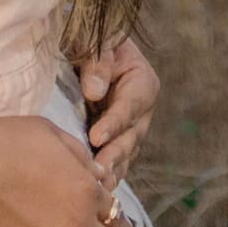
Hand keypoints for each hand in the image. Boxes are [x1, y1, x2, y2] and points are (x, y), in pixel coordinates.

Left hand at [82, 35, 158, 189]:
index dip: (113, 123)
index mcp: (143, 82)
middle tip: (98, 171)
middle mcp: (142, 110)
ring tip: (98, 185)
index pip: (129, 106)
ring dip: (113, 169)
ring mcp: (131, 128)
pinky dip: (108, 172)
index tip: (96, 137)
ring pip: (125, 153)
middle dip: (114, 154)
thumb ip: (97, 62)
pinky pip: (116, 159)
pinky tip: (97, 187)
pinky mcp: (117, 140)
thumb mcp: (95, 40)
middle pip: (130, 136)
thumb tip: (94, 92)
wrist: (84, 48)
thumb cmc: (91, 38)